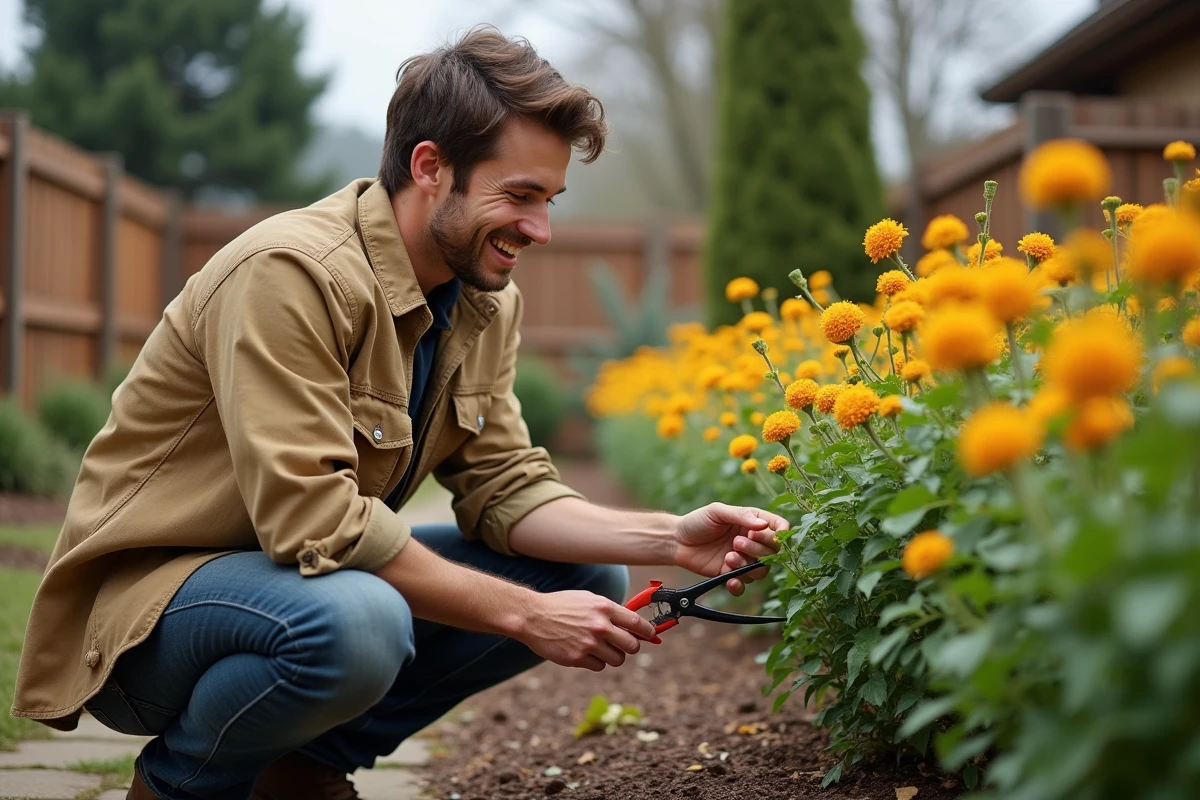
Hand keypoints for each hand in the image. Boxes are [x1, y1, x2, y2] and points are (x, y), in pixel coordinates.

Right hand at [516, 590, 656, 671]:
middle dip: (631, 646)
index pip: (637, 623)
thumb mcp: (588, 600)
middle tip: (623, 645)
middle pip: (632, 646)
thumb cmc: (562, 606)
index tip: (650, 635)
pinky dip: (596, 661)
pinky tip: (585, 652)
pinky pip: (599, 666)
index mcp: (604, 608)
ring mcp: (589, 644)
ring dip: (613, 656)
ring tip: (601, 648)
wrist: (533, 616)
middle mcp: (599, 626)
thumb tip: (632, 623)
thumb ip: (610, 611)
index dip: (648, 631)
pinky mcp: (578, 658)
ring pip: (618, 659)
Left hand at [673, 502, 788, 595]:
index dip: (774, 534)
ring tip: (729, 557)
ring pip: (761, 570)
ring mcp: (743, 559)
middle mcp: (752, 541)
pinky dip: (739, 584)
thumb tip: (763, 525)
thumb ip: (741, 516)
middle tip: (736, 542)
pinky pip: (744, 584)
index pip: (778, 528)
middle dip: (757, 549)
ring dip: (748, 565)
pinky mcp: (731, 574)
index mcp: (752, 522)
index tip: (756, 532)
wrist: (676, 540)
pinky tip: (730, 580)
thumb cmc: (697, 521)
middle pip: (773, 552)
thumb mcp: (718, 511)